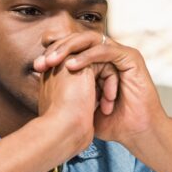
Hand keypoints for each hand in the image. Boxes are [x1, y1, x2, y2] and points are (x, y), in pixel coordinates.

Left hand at [34, 32, 168, 147]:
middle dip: (58, 48)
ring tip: (53, 61)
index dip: (55, 51)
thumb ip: (67, 89)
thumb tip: (41, 83)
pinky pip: (105, 50)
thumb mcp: (82, 103)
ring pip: (91, 39)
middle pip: (80, 39)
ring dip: (70, 48)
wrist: (135, 132)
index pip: (74, 47)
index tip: (37, 65)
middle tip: (42, 62)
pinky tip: (72, 66)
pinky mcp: (131, 58)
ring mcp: (121, 54)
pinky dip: (88, 56)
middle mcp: (110, 55)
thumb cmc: (110, 122)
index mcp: (99, 62)